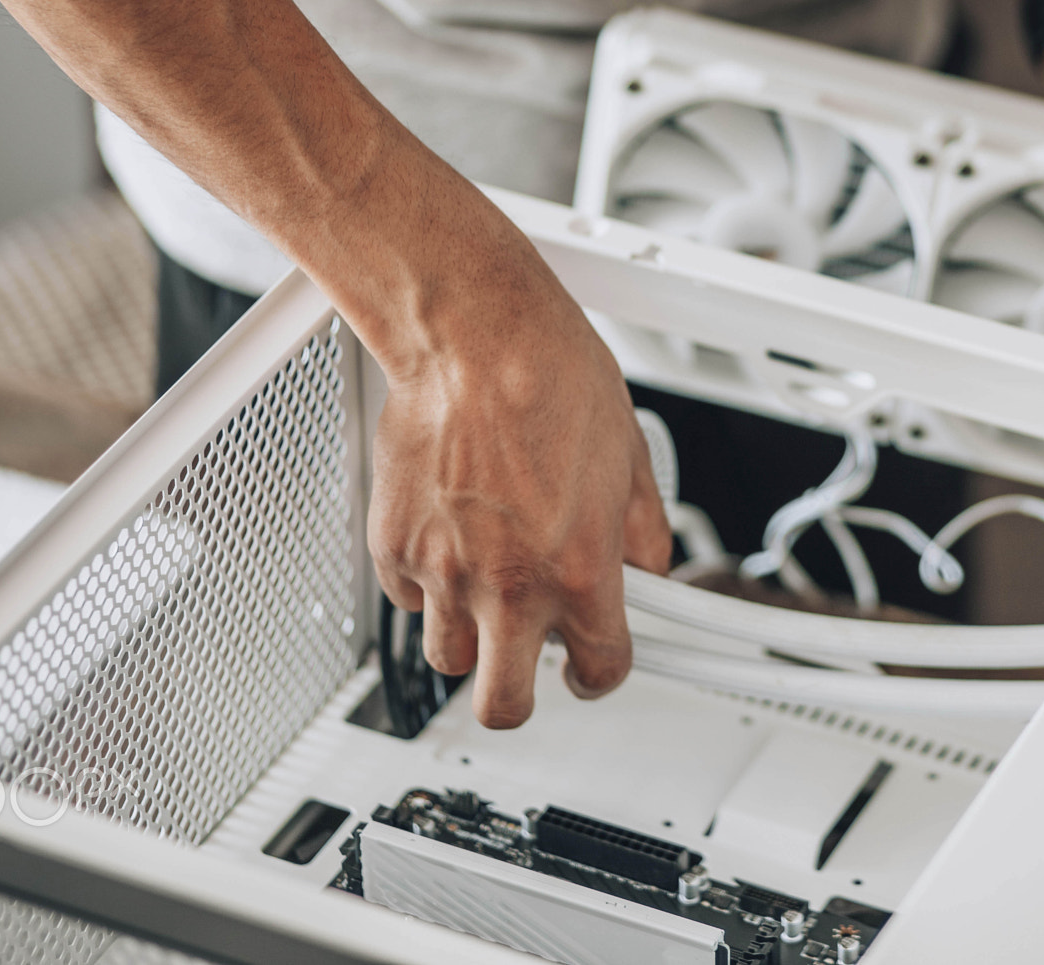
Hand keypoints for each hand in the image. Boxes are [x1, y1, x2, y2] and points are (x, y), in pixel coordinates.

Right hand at [361, 201, 671, 728]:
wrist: (475, 336)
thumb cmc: (553, 379)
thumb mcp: (631, 458)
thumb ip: (641, 531)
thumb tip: (649, 568)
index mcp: (580, 571)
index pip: (600, 670)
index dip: (601, 675)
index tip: (592, 668)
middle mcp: (509, 585)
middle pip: (503, 706)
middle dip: (520, 698)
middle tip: (529, 666)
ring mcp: (444, 571)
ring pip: (448, 656)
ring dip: (471, 636)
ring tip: (487, 588)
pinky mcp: (393, 547)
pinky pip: (407, 597)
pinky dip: (427, 583)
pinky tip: (449, 537)